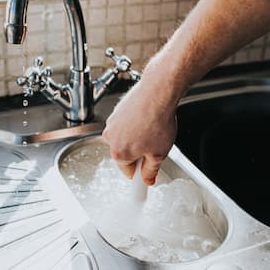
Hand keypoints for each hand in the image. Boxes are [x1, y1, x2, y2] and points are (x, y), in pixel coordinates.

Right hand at [102, 69, 177, 185]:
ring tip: (151, 129)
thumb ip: (151, 170)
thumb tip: (148, 178)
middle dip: (138, 153)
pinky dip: (133, 125)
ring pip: (124, 138)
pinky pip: (124, 125)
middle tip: (153, 145)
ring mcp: (112, 123)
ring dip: (135, 138)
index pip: (128, 172)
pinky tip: (146, 120)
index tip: (142, 176)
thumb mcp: (159, 153)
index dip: (139, 173)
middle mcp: (110, 138)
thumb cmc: (157, 120)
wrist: (157, 92)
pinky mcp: (116, 111)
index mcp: (119, 153)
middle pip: (124, 154)